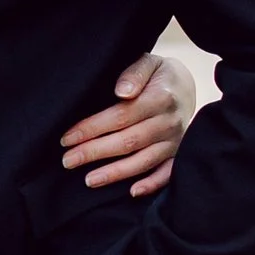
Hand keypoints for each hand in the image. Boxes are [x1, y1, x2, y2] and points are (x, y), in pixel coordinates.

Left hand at [61, 49, 197, 198]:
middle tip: (68, 161)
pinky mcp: (178, 154)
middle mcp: (169, 122)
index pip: (121, 116)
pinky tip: (132, 192)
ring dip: (115, 173)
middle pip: (128, 141)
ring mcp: (175, 141)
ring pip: (143, 161)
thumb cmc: (159, 75)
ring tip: (89, 180)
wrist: (186, 87)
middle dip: (95, 152)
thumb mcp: (149, 62)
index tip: (67, 138)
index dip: (92, 128)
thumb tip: (122, 92)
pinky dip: (152, 185)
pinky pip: (167, 173)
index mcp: (161, 98)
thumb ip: (134, 73)